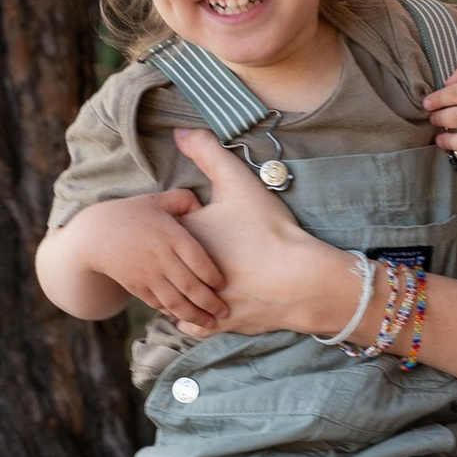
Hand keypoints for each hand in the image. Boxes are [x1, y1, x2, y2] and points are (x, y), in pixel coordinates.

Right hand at [73, 190, 228, 329]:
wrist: (93, 235)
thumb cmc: (128, 214)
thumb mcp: (155, 200)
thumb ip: (181, 199)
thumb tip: (201, 205)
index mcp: (171, 235)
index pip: (200, 261)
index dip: (214, 277)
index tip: (223, 285)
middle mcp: (161, 258)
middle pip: (191, 286)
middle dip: (210, 303)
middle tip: (225, 312)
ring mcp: (148, 275)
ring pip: (176, 301)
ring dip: (194, 315)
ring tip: (209, 323)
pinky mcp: (136, 287)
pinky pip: (158, 304)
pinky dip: (172, 312)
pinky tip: (184, 317)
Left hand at [171, 128, 362, 335]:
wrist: (300, 278)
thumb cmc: (269, 230)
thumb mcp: (239, 184)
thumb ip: (208, 152)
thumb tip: (180, 130)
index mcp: (182, 239)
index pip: (157, 231)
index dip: (168, 227)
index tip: (179, 225)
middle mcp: (182, 274)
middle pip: (159, 267)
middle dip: (164, 261)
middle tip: (170, 254)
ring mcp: (198, 302)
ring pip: (170, 300)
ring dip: (173, 292)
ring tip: (183, 280)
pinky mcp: (217, 325)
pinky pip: (190, 325)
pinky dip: (191, 318)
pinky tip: (198, 307)